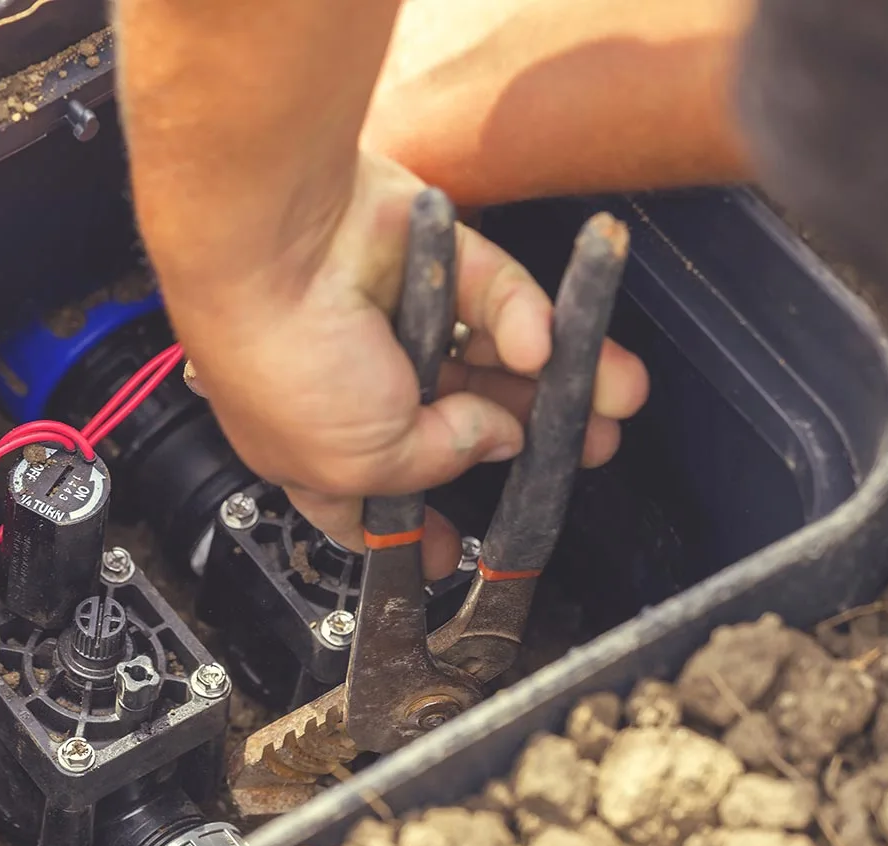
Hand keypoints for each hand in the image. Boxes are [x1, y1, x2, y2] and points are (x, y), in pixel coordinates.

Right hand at [174, 151, 648, 574]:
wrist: (273, 251)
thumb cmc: (284, 364)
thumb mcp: (362, 463)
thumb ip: (439, 461)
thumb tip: (498, 438)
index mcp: (321, 448)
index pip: (375, 500)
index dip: (418, 527)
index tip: (456, 552)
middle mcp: (360, 383)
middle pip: (459, 420)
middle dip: (525, 438)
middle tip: (585, 452)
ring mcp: (398, 317)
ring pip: (493, 354)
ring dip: (558, 378)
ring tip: (614, 400)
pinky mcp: (430, 255)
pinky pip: (495, 291)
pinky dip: (525, 316)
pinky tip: (542, 346)